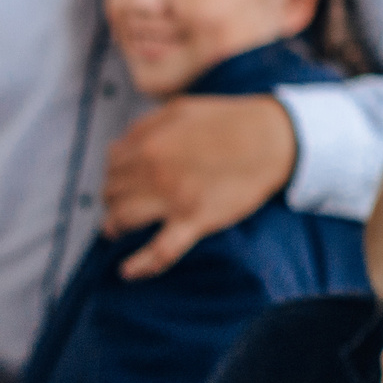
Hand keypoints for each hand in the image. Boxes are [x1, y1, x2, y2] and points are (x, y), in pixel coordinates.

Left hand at [102, 95, 296, 278]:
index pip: (112, 166)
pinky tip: (126, 272)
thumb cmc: (228, 122)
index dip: (112, 175)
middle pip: (113, 193)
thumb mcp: (179, 110)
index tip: (119, 181)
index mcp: (149, 143)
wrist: (270, 139)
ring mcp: (174, 199)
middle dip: (111, 200)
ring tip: (114, 230)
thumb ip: (144, 128)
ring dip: (114, 226)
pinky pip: (160, 251)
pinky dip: (140, 265)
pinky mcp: (195, 221)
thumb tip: (115, 149)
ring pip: (124, 220)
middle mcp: (154, 172)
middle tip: (117, 205)